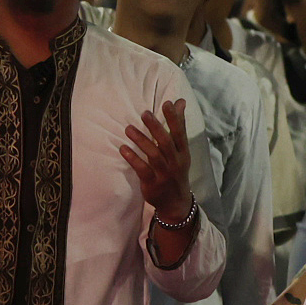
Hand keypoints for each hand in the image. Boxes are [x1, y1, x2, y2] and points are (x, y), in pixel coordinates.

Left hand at [121, 98, 192, 214]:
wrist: (176, 203)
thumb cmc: (176, 170)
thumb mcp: (181, 150)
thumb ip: (178, 125)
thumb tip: (180, 101)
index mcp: (183, 152)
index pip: (179, 133)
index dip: (174, 118)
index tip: (166, 103)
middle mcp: (175, 162)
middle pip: (166, 142)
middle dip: (156, 127)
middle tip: (144, 113)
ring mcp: (164, 174)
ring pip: (153, 155)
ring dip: (141, 141)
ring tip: (128, 128)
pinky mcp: (152, 183)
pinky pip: (142, 169)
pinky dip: (132, 159)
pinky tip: (122, 148)